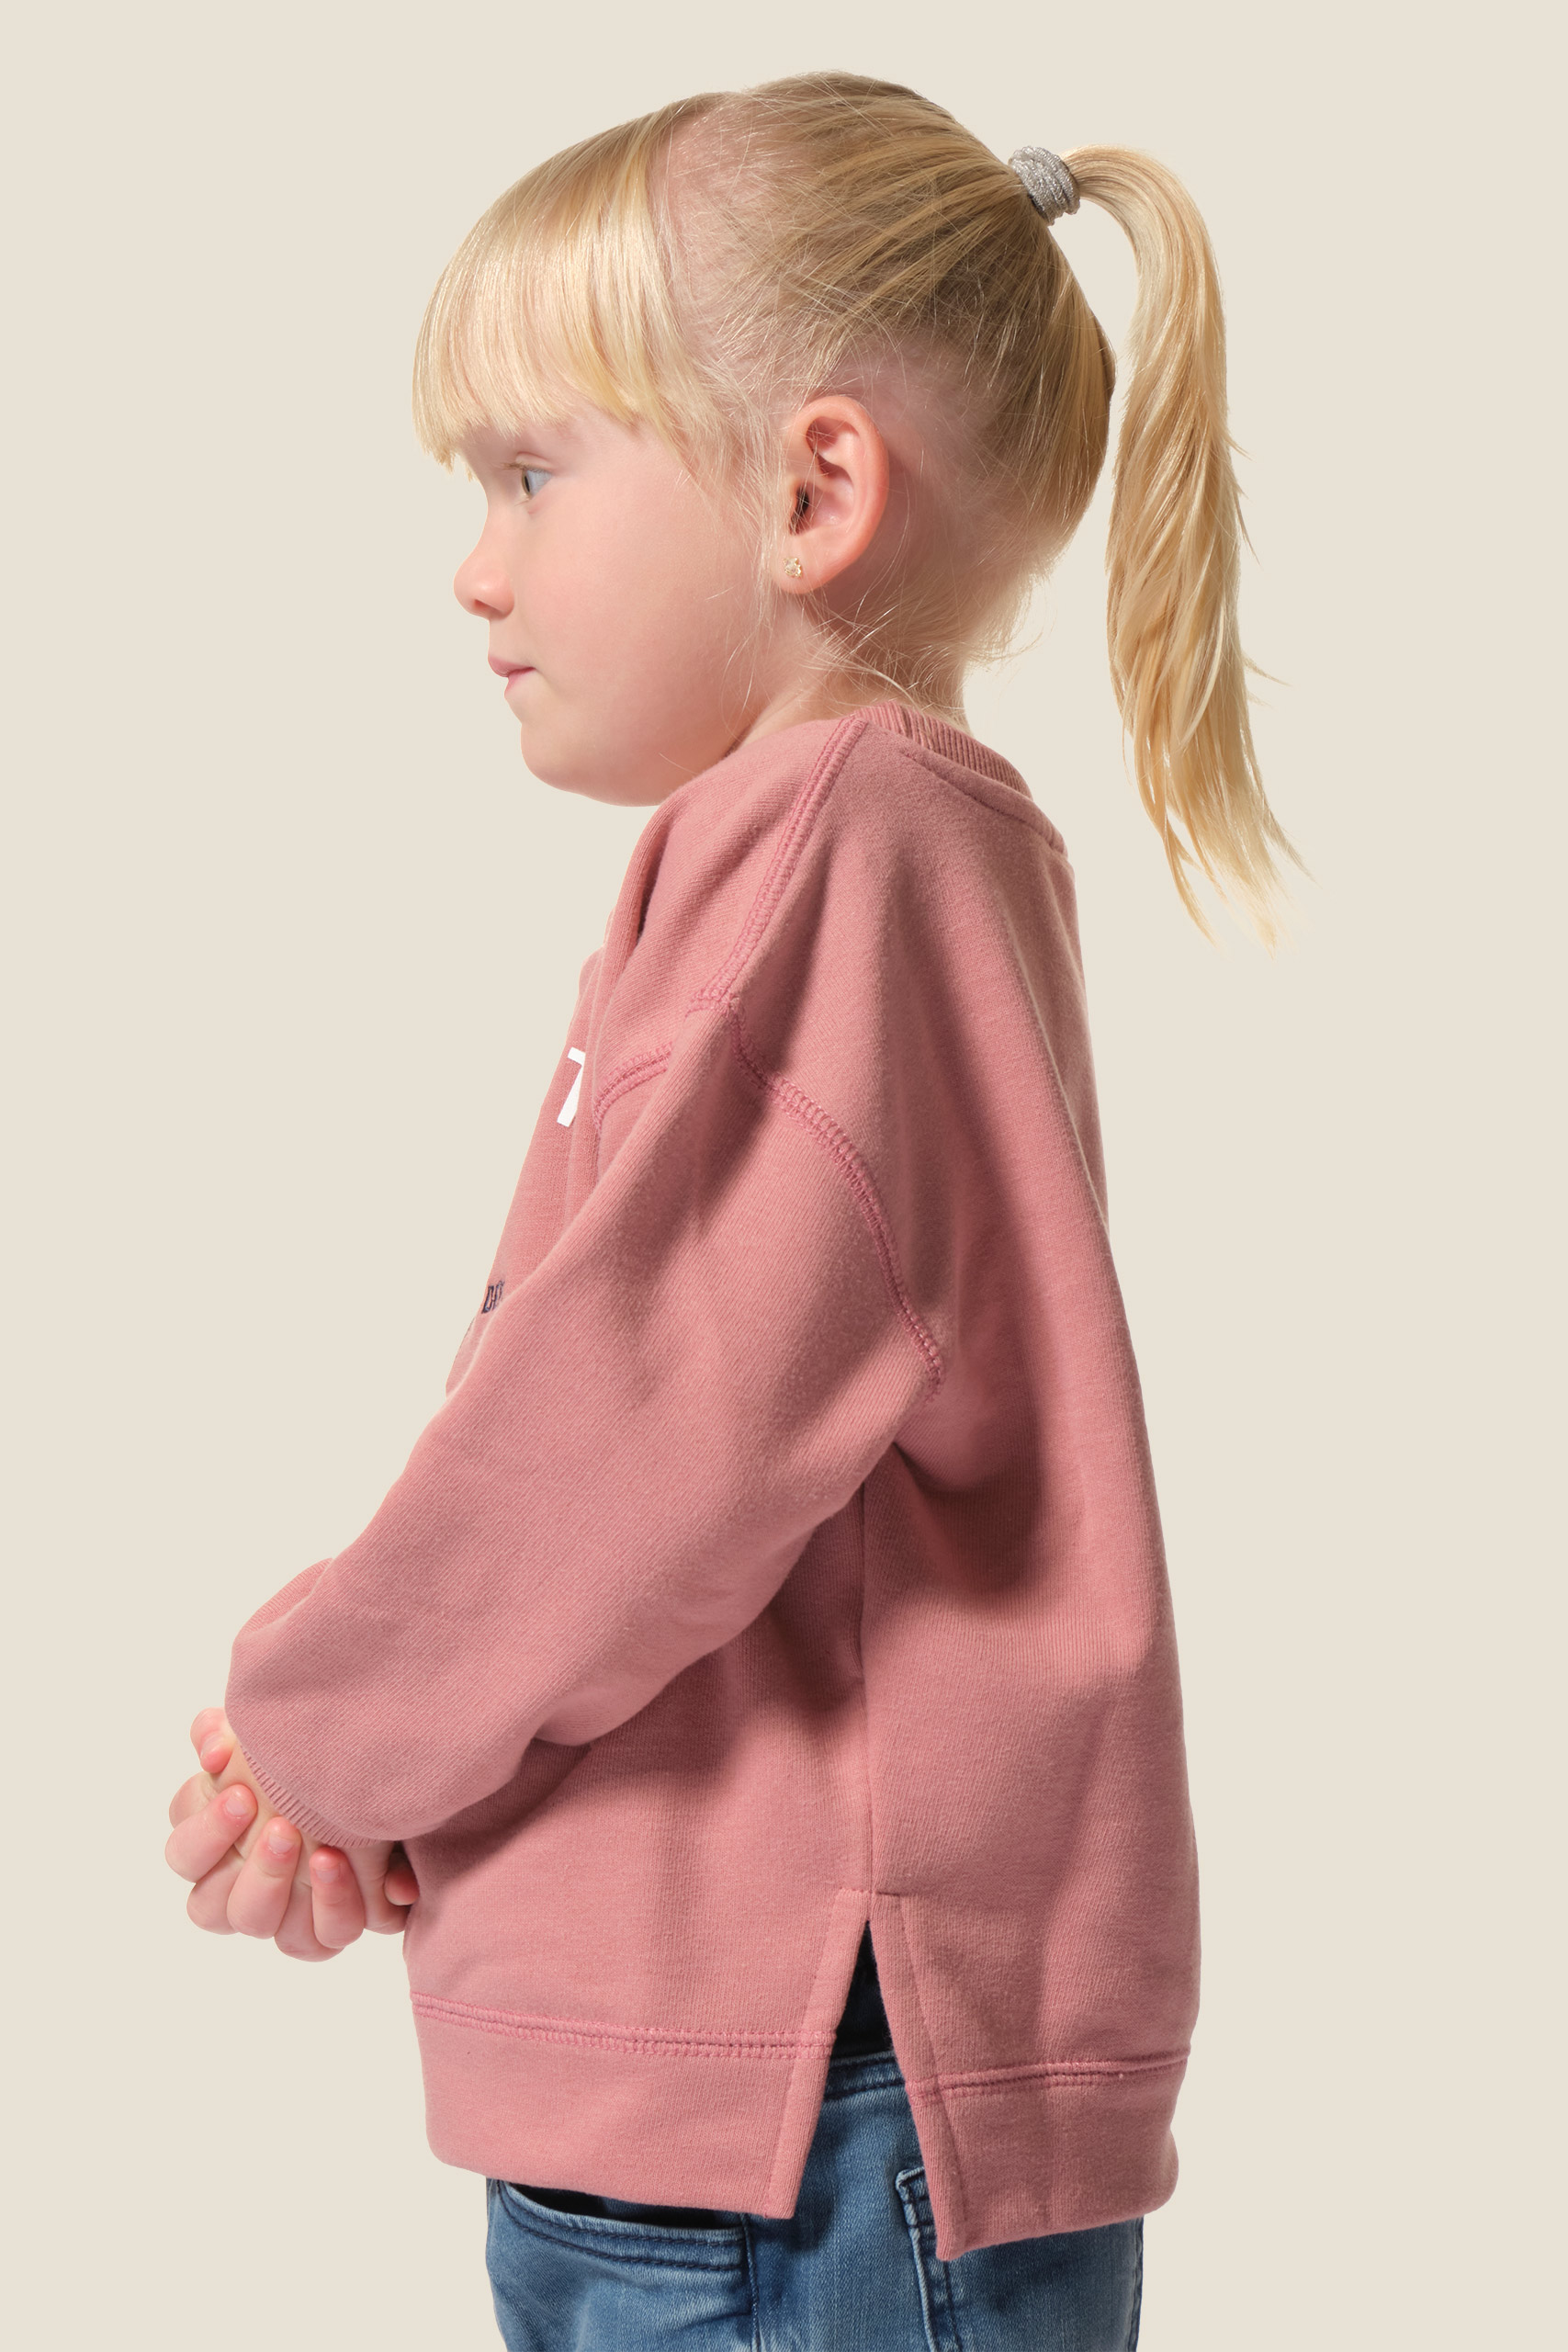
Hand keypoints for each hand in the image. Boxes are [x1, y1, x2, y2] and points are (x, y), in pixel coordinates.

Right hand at [166, 1709, 417, 1959]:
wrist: (386, 1785)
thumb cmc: (316, 1760)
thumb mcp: (276, 1737)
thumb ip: (231, 1734)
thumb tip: (212, 1746)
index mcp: (216, 1843)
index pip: (184, 1853)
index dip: (205, 1829)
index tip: (238, 1790)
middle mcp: (237, 1888)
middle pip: (205, 1906)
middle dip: (238, 1861)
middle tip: (274, 1820)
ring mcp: (278, 1915)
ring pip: (254, 1924)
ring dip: (276, 1886)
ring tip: (315, 1848)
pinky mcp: (322, 1931)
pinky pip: (315, 1940)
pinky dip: (330, 1906)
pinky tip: (340, 1863)